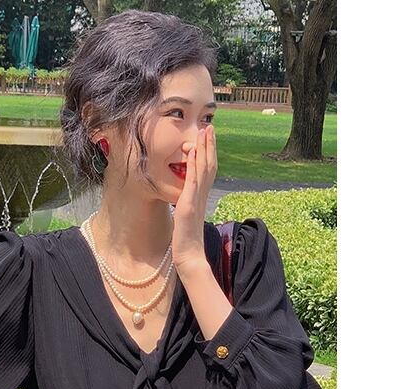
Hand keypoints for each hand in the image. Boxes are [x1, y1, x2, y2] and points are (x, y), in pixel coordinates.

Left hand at [171, 124, 217, 276]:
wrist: (189, 255)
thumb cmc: (186, 239)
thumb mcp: (187, 217)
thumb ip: (188, 205)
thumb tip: (186, 199)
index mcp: (200, 197)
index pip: (207, 171)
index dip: (208, 153)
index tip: (207, 137)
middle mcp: (201, 195)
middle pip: (208, 165)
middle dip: (209, 145)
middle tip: (209, 126)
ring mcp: (196, 199)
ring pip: (203, 169)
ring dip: (204, 149)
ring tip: (204, 131)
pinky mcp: (188, 205)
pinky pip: (191, 181)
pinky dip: (193, 165)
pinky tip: (192, 152)